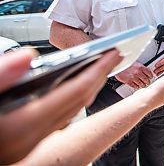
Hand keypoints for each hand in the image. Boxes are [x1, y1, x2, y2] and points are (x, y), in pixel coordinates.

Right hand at [0, 49, 121, 163]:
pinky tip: (71, 88)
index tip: (114, 53)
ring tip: (101, 67)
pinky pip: (59, 119)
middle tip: (116, 55)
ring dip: (89, 88)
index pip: (76, 92)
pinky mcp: (23, 146)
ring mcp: (28, 145)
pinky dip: (72, 100)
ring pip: (71, 112)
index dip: (98, 69)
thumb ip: (2, 76)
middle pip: (80, 102)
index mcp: (24, 125)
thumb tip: (27, 57)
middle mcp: (31, 139)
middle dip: (100, 76)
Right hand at [115, 61, 152, 88]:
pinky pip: (134, 86)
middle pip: (146, 79)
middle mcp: (138, 73)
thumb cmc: (125, 63)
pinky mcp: (128, 81)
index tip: (150, 77)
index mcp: (140, 67)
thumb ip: (140, 67)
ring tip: (143, 85)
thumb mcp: (135, 62)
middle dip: (147, 82)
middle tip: (148, 82)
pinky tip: (137, 86)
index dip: (150, 76)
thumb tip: (145, 71)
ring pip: (141, 84)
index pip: (149, 73)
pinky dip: (136, 87)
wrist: (117, 65)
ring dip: (143, 85)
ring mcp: (133, 77)